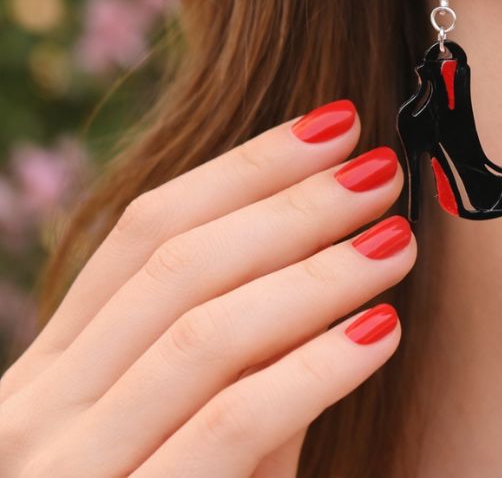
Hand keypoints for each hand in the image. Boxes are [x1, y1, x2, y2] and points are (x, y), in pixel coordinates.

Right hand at [0, 99, 414, 476]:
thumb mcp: (186, 426)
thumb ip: (236, 352)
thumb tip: (330, 250)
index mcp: (55, 367)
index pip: (149, 227)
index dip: (248, 165)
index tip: (334, 125)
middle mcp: (38, 408)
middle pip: (177, 261)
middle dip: (290, 202)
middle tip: (380, 167)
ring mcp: (67, 471)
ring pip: (202, 329)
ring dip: (314, 272)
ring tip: (396, 238)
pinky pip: (228, 424)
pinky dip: (309, 368)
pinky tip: (378, 332)